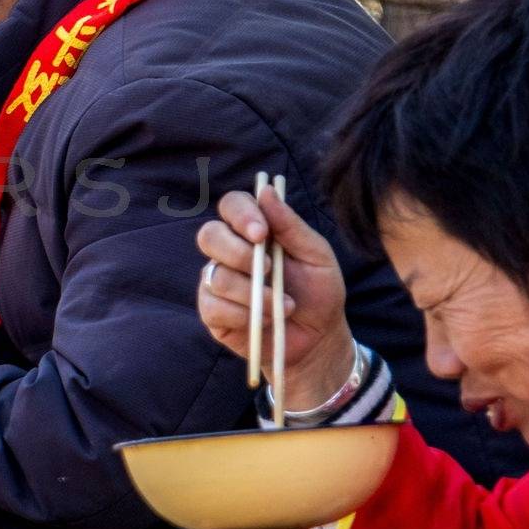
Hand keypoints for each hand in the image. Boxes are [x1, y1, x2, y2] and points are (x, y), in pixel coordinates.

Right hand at [196, 184, 356, 410]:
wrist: (318, 339)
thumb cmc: (319, 292)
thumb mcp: (316, 255)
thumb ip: (291, 225)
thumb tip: (267, 190)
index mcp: (254, 230)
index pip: (232, 205)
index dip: (241, 214)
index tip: (262, 233)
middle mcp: (230, 252)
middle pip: (209, 235)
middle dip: (237, 253)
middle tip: (269, 270)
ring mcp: (218, 282)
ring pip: (214, 275)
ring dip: (251, 293)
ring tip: (282, 306)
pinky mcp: (212, 313)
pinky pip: (212, 306)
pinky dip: (241, 315)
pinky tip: (264, 321)